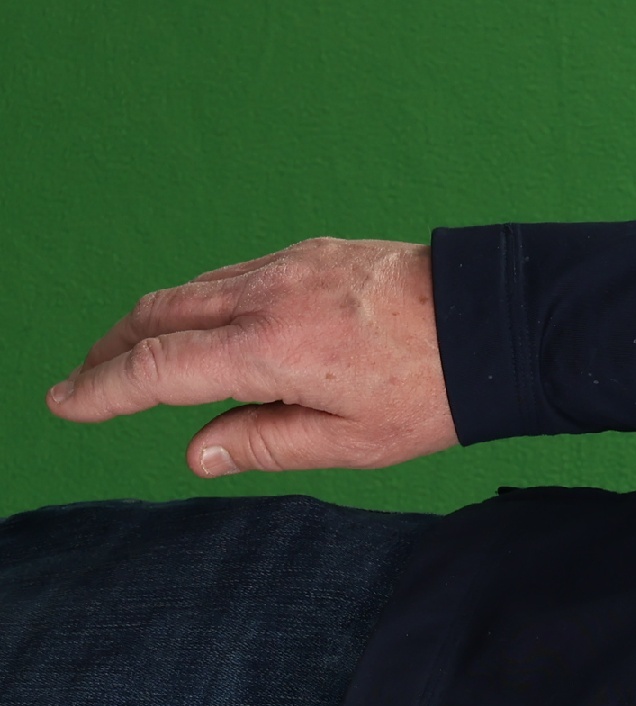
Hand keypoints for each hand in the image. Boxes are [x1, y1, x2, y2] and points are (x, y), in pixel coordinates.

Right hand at [44, 238, 454, 476]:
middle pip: (157, 316)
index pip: (158, 369)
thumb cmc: (436, 394)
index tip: (66, 402)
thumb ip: (268, 445)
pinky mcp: (312, 252)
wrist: (498, 322)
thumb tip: (196, 452)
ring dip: (154, 324)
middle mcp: (266, 296)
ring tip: (135, 359)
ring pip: (193, 291)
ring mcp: (287, 265)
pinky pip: (234, 276)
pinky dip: (203, 304)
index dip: (103, 389)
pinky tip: (209, 331)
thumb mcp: (355, 445)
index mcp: (270, 350)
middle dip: (112, 350)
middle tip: (84, 382)